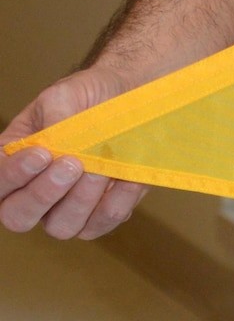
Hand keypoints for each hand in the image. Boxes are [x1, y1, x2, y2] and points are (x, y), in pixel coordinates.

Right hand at [1, 72, 145, 238]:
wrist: (135, 93)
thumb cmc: (91, 94)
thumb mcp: (64, 96)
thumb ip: (52, 118)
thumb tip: (53, 144)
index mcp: (15, 161)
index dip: (12, 176)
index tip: (41, 155)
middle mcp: (35, 191)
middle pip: (18, 217)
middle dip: (43, 194)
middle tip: (71, 165)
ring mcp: (69, 207)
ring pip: (61, 227)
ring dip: (80, 201)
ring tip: (100, 169)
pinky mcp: (102, 212)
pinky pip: (101, 224)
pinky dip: (115, 205)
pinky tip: (127, 179)